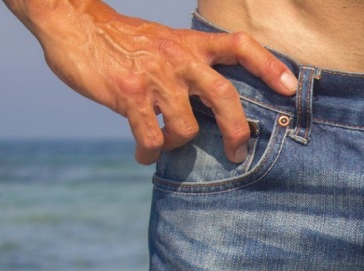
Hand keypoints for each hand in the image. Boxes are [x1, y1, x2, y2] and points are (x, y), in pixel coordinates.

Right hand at [30, 6, 296, 163]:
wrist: (71, 23)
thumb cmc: (122, 41)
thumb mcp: (164, 42)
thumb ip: (190, 66)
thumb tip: (215, 107)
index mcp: (190, 44)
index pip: (240, 47)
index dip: (269, 66)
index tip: (291, 89)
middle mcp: (178, 57)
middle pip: (224, 95)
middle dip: (236, 130)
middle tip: (237, 152)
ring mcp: (154, 75)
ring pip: (187, 126)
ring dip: (178, 144)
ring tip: (165, 146)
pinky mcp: (128, 92)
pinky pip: (151, 136)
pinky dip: (151, 152)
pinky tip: (144, 154)